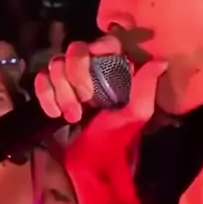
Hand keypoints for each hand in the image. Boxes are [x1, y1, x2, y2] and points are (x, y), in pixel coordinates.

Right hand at [34, 35, 167, 135]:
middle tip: (85, 100)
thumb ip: (146, 86)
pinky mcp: (51, 91)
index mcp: (114, 69)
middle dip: (76, 75)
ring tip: (73, 116)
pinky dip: (46, 96)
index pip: (106, 41)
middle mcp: (91, 68)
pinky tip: (55, 114)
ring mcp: (69, 79)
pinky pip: (41, 80)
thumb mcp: (136, 114)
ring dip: (62, 91)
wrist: (89, 162)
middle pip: (75, 49)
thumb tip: (161, 61)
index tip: (97, 58)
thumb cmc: (115, 136)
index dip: (100, 46)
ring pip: (56, 63)